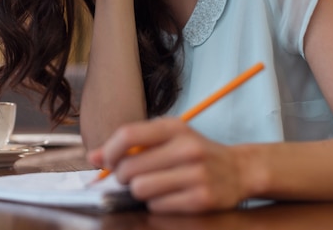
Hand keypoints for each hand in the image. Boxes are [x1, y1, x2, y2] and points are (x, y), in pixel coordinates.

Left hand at [87, 117, 248, 213]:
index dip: (109, 150)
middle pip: (130, 167)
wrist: (239, 170)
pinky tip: (168, 196)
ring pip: (141, 189)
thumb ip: (131, 145)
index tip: (106, 161)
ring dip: (139, 191)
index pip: (128, 134)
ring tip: (152, 185)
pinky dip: (156, 203)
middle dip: (123, 176)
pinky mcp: (202, 199)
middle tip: (132, 177)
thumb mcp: (167, 138)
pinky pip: (158, 206)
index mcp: (174, 127)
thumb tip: (93, 157)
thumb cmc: (195, 152)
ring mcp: (196, 174)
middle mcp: (186, 148)